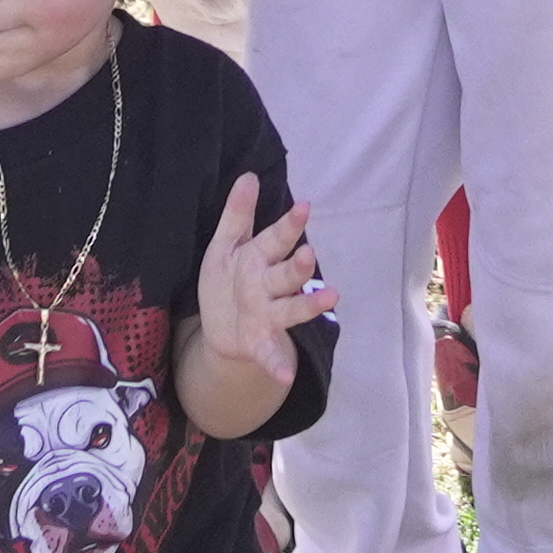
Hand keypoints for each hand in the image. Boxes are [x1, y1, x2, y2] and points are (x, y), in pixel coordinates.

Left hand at [193, 172, 329, 384]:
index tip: (304, 206)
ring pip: (290, 309)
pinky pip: (270, 355)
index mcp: (259, 259)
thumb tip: (249, 175)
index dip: (289, 225)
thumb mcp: (225, 245)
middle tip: (309, 254)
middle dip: (298, 266)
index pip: (276, 240)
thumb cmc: (228, 278)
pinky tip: (285, 377)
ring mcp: (267, 316)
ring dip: (309, 306)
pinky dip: (277, 365)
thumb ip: (238, 214)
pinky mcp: (258, 343)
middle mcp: (269, 287)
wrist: (220, 327)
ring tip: (331, 299)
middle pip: (286, 275)